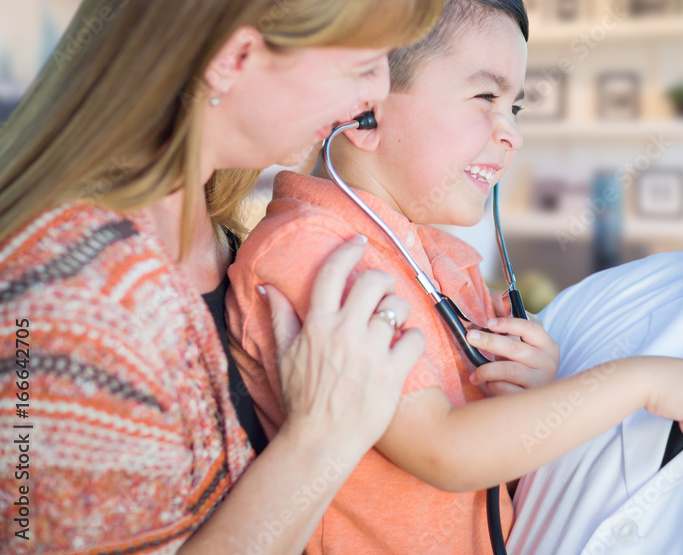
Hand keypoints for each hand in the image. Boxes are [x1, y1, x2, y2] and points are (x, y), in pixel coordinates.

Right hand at [261, 236, 424, 458]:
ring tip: (393, 323)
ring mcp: (369, 353)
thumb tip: (266, 287)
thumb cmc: (302, 400)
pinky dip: (413, 339)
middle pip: (373, 282)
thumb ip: (280, 317)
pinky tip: (404, 347)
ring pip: (398, 308)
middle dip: (382, 280)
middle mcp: (344, 334)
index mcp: (317, 326)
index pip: (333, 273)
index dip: (348, 251)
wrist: (320, 442)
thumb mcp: (284, 355)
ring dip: (399, 310)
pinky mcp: (391, 374)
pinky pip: (415, 339)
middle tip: (382, 291)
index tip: (359, 242)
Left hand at [466, 317, 559, 394]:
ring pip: (508, 370)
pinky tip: (489, 385)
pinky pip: (504, 390)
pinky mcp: (528, 400)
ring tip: (475, 374)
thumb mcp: (527, 350)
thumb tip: (492, 309)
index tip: (488, 323)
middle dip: (488, 341)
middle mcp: (548, 364)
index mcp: (548, 346)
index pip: (530, 328)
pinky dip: (492, 385)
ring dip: (486, 370)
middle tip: (470, 337)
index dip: (508, 324)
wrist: (539, 404)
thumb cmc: (526, 370)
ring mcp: (540, 383)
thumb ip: (513, 332)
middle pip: (514, 348)